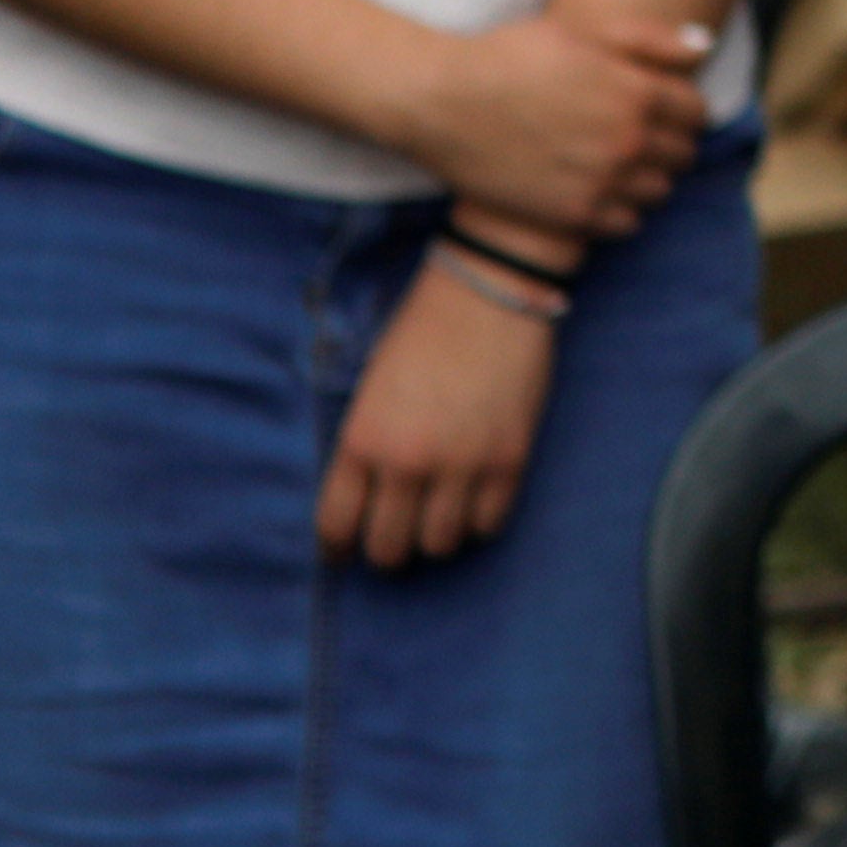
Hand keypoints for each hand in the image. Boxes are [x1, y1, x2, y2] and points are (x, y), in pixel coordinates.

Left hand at [318, 256, 556, 569]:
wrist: (490, 293)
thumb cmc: (422, 332)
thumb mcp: (371, 390)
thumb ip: (366, 447)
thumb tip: (369, 500)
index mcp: (363, 440)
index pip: (336, 525)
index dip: (337, 549)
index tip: (342, 553)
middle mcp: (408, 461)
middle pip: (388, 548)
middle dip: (387, 551)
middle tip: (396, 537)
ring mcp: (462, 464)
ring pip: (441, 544)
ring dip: (436, 536)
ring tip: (440, 516)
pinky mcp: (510, 460)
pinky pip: (489, 524)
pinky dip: (479, 521)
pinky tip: (475, 499)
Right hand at [392, 7, 710, 238]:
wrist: (443, 102)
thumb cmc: (510, 58)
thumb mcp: (581, 32)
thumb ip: (649, 40)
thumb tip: (703, 47)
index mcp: (635, 91)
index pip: (696, 112)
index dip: (684, 109)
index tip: (666, 109)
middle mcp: (627, 140)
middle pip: (683, 153)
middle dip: (670, 142)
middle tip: (643, 136)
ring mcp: (602, 180)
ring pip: (660, 191)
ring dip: (649, 177)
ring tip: (620, 163)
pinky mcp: (573, 213)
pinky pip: (627, 223)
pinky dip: (621, 209)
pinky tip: (598, 188)